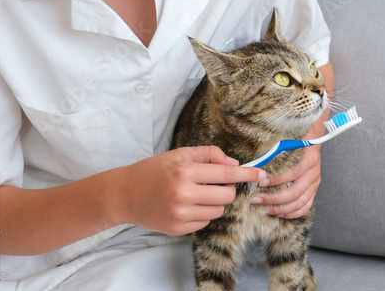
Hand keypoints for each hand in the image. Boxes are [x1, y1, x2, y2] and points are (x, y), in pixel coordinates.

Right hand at [112, 146, 265, 235]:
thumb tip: (234, 163)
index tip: (260, 174)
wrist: (124, 195)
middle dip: (227, 188)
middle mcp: (183, 195)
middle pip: (226, 196)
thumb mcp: (179, 154)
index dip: (246, 174)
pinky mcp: (178, 229)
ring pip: (218, 211)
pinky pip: (205, 222)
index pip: (225, 174)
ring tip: (197, 193)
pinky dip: (203, 213)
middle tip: (215, 182)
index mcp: (184, 172)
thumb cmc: (153, 171)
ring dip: (215, 201)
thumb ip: (208, 155)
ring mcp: (180, 215)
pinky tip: (187, 205)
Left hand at [251, 144, 321, 218]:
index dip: (276, 180)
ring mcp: (315, 183)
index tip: (260, 182)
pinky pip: (305, 206)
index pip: (292, 173)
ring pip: (300, 202)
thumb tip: (255, 164)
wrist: (312, 140)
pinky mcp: (314, 190)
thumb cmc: (296, 140)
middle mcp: (313, 173)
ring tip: (266, 209)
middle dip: (274, 198)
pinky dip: (293, 213)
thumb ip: (275, 151)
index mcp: (309, 159)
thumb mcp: (286, 141)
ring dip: (282, 208)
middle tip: (257, 199)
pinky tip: (280, 214)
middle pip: (295, 192)